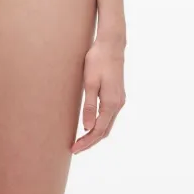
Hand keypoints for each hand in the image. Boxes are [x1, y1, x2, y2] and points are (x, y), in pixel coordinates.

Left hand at [72, 34, 125, 153]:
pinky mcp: (117, 95)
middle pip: (104, 131)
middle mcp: (118, 104)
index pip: (98, 131)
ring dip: (95, 135)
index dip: (86, 142)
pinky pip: (109, 116)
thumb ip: (89, 106)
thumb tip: (87, 127)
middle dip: (90, 142)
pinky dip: (100, 125)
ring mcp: (119, 100)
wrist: (111, 44)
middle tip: (74, 149)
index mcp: (111, 103)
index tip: (74, 149)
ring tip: (80, 141)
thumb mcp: (90, 83)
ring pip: (108, 124)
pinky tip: (90, 126)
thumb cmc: (98, 60)